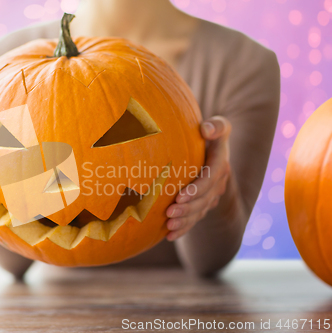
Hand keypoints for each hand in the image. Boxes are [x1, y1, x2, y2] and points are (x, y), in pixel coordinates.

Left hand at [165, 116, 231, 240]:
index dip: (197, 190)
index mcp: (220, 163)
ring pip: (199, 212)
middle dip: (187, 209)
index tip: (180, 196)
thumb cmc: (207, 131)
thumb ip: (215, 126)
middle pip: (204, 200)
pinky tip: (169, 236)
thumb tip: (206, 130)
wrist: (209, 144)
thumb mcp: (216, 125)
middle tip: (169, 214)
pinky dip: (183, 228)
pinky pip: (195, 218)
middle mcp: (219, 181)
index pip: (210, 179)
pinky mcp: (203, 203)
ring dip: (185, 221)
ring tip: (168, 227)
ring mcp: (211, 194)